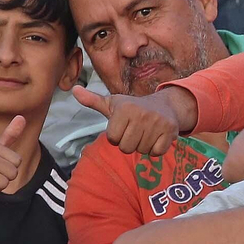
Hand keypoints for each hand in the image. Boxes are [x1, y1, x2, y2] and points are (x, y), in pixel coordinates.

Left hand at [73, 85, 193, 155]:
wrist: (165, 105)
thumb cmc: (133, 108)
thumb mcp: (112, 103)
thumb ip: (92, 100)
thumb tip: (74, 90)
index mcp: (125, 108)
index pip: (113, 138)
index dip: (117, 136)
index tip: (124, 126)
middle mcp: (141, 114)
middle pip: (126, 147)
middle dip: (129, 143)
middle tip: (135, 132)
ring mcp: (157, 123)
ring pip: (142, 150)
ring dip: (142, 146)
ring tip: (146, 133)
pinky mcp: (170, 131)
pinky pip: (156, 152)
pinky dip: (155, 149)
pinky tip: (156, 137)